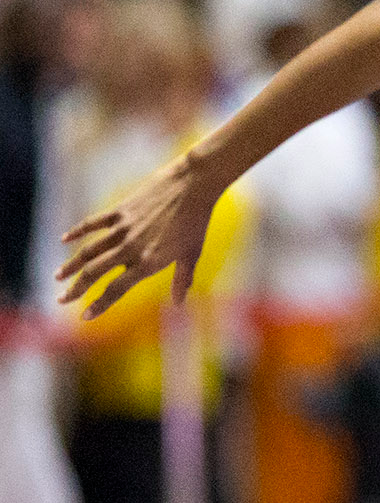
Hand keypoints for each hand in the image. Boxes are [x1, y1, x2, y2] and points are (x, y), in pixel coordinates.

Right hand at [57, 152, 219, 317]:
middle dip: (76, 289)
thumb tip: (179, 303)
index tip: (85, 317)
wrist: (194, 184)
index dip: (99, 305)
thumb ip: (182, 279)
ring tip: (58, 277)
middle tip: (61, 300)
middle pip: (95, 273)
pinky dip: (77, 232)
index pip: (117, 289)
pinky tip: (63, 240)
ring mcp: (123, 229)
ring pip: (88, 251)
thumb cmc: (198, 221)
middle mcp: (131, 248)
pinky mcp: (120, 211)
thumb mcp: (192, 253)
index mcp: (149, 262)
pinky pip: (92, 223)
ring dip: (71, 266)